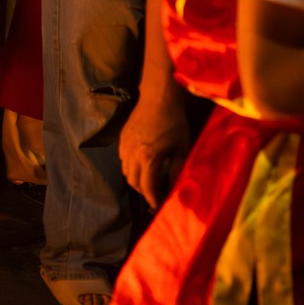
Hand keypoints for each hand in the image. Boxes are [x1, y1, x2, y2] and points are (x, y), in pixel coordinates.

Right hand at [120, 92, 191, 206]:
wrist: (158, 98)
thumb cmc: (174, 122)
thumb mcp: (181, 148)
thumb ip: (176, 170)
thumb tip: (173, 188)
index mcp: (148, 159)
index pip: (147, 188)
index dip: (153, 199)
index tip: (158, 205)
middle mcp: (132, 155)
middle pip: (133, 182)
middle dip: (144, 192)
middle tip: (155, 195)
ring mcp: (124, 147)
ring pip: (126, 172)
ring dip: (137, 180)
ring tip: (149, 181)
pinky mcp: (121, 139)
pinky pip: (123, 160)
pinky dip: (131, 167)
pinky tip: (142, 164)